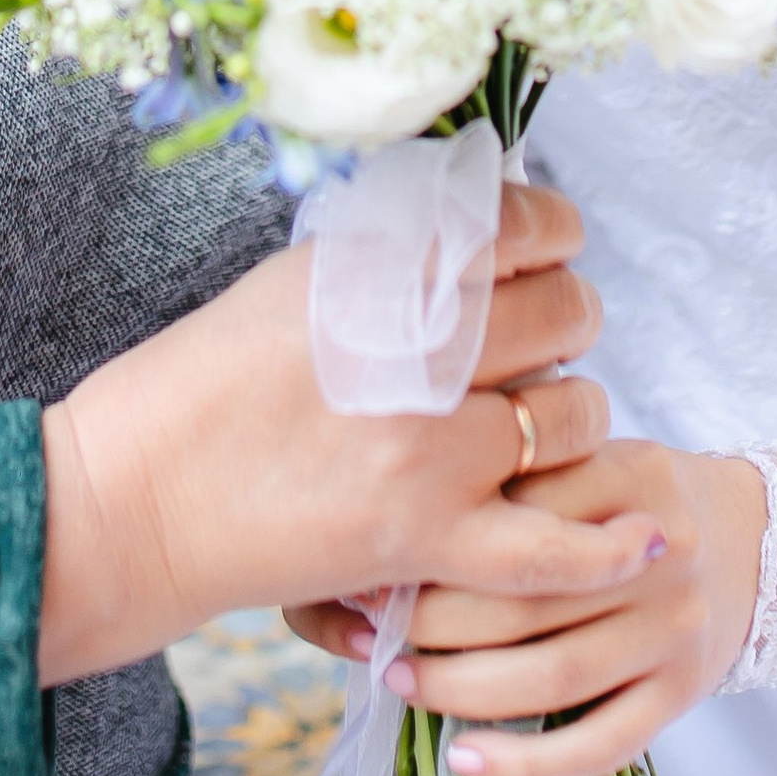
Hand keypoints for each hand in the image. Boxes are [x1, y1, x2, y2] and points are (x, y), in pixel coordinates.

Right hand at [38, 181, 650, 681]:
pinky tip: (645, 539)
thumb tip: (480, 227)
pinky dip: (608, 548)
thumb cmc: (196, 385)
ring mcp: (429, 448)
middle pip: (563, 316)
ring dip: (570, 414)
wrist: (131, 500)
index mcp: (379, 271)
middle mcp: (417, 349)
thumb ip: (388, 256)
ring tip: (535, 422)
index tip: (546, 246)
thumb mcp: (291, 280)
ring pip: (572, 415)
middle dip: (568, 318)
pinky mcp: (424, 539)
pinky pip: (552, 549)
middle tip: (542, 337)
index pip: (523, 226)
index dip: (552, 232)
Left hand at [286, 439, 776, 775]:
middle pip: (526, 601)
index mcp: (633, 477)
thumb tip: (405, 532)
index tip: (374, 561)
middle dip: (431, 622)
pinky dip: (526, 764)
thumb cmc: (642, 500)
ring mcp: (674, 632)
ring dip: (461, 689)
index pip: (521, 516)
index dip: (438, 544)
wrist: (761, 541)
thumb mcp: (600, 458)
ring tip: (399, 682)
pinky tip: (464, 760)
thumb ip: (528, 482)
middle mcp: (658, 558)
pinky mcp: (682, 695)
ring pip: (552, 677)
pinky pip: (598, 745)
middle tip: (368, 628)